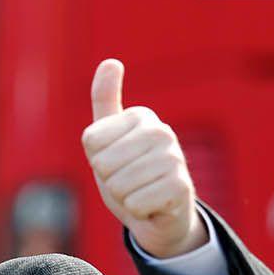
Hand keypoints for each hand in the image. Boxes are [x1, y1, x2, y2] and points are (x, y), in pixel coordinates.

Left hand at [79, 59, 206, 257]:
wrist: (157, 212)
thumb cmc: (128, 172)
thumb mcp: (107, 137)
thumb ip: (104, 100)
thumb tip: (111, 62)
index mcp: (141, 115)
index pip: (91, 141)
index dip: (96, 159)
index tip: (116, 160)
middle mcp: (162, 131)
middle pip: (103, 164)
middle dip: (109, 180)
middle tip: (128, 180)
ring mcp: (175, 158)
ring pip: (118, 186)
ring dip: (124, 196)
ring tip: (140, 191)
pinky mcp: (181, 187)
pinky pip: (135, 203)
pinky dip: (137, 210)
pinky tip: (152, 205)